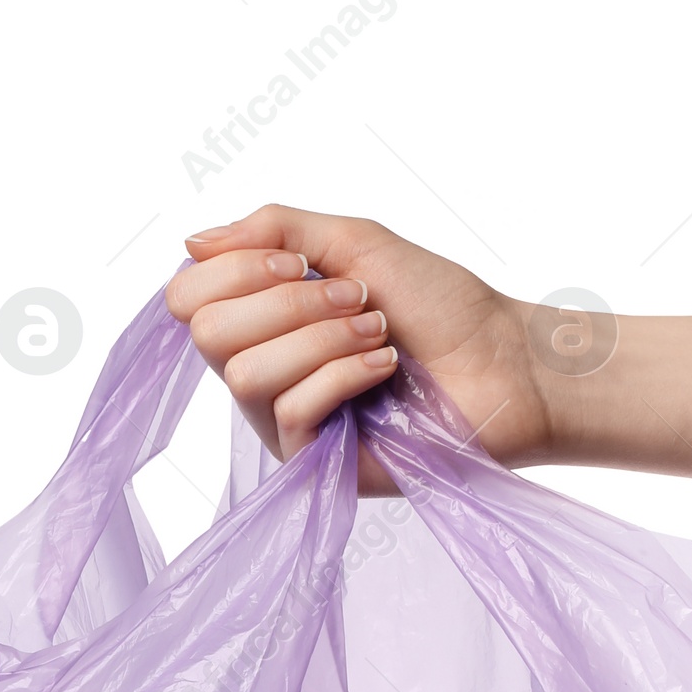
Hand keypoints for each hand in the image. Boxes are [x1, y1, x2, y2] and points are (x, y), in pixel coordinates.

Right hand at [164, 203, 554, 496]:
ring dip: (323, 340)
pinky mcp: (313, 462)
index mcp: (262, 321)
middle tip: (357, 301)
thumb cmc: (439, 304)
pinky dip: (345, 375)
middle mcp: (263, 372)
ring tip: (378, 337)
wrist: (502, 363)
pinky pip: (291, 410)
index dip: (234, 271)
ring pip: (247, 374)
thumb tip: (190, 241)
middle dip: (288, 304)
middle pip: (210, 335)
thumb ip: (274, 229)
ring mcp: (284, 422)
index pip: (188, 299)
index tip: (298, 262)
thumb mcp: (353, 242)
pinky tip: (385, 371)